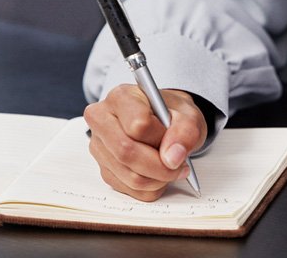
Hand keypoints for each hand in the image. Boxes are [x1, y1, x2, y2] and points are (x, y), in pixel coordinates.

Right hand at [84, 84, 205, 200]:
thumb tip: (173, 158)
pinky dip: (151, 188)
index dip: (162, 139)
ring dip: (158, 180)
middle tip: (180, 167)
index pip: (138, 125)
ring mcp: (99, 146)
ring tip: (171, 168)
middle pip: (126, 152)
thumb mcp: (188, 115)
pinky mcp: (104, 169)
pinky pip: (130, 190)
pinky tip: (158, 174)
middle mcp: (101, 120)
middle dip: (160, 167)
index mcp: (121, 97)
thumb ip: (185, 132)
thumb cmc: (171, 115)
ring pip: (129, 176)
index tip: (177, 143)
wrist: (162, 121)